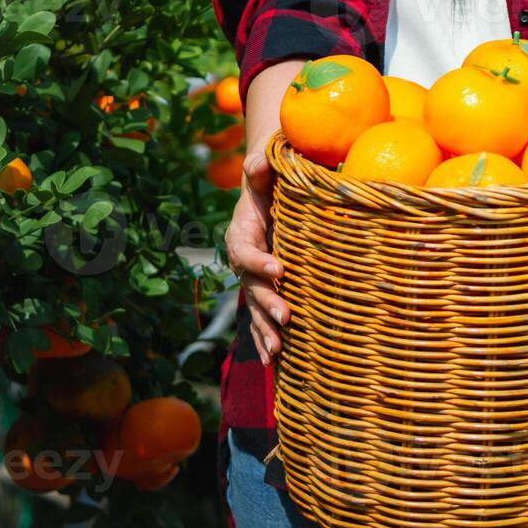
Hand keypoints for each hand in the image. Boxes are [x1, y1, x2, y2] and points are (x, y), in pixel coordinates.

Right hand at [225, 150, 288, 360]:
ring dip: (265, 330)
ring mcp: (253, 280)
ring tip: (277, 352)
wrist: (270, 195)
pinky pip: (262, 318)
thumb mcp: (264, 170)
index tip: (279, 270)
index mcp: (241, 233)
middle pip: (252, 287)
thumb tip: (258, 164)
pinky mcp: (265, 291)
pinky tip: (277, 362)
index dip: (258, 262)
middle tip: (285, 318)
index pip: (245, 251)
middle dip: (267, 304)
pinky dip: (267, 338)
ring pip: (256, 309)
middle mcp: (243, 261)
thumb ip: (260, 167)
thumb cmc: (271, 181)